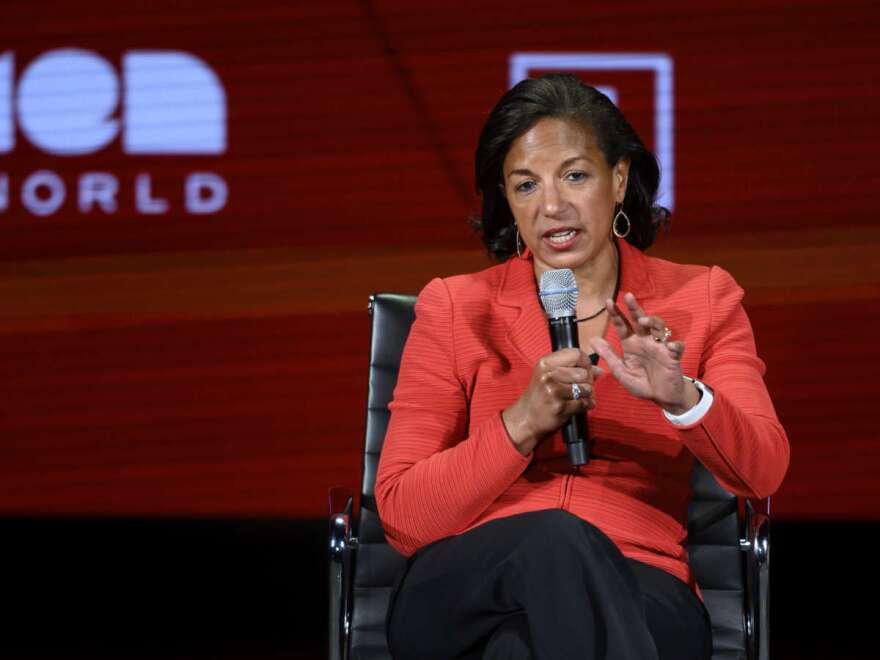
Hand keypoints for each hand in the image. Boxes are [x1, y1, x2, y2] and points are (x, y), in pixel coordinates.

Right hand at [502, 348, 602, 455]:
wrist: (527, 417)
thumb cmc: (541, 393)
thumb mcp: (550, 374)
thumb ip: (573, 368)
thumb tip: (599, 370)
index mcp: (545, 362)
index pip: (577, 354)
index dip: (586, 362)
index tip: (584, 369)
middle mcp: (548, 375)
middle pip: (584, 372)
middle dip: (587, 381)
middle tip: (580, 387)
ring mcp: (553, 391)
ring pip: (587, 388)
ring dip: (587, 394)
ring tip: (577, 397)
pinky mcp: (560, 407)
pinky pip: (585, 403)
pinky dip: (587, 405)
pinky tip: (580, 405)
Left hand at [589, 293, 698, 414]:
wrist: (661, 396)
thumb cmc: (641, 382)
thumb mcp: (621, 371)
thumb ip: (609, 355)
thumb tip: (592, 339)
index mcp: (631, 344)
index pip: (622, 326)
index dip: (616, 314)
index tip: (608, 302)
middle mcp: (645, 341)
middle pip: (640, 320)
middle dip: (634, 308)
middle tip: (628, 296)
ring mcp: (660, 347)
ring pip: (659, 328)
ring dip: (652, 322)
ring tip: (643, 321)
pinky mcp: (673, 357)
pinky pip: (677, 347)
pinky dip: (675, 345)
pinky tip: (671, 346)